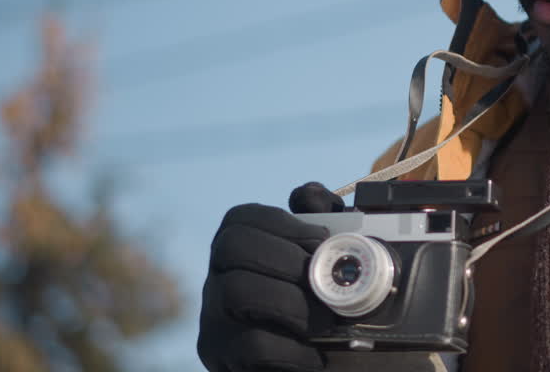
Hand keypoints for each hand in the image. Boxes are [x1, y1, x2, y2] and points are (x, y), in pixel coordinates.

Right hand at [197, 183, 344, 371]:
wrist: (328, 366)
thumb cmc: (329, 311)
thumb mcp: (334, 263)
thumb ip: (328, 225)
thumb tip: (309, 195)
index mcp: (241, 254)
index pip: (241, 218)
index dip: (282, 222)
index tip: (321, 240)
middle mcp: (217, 283)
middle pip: (232, 246)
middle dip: (286, 257)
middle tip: (326, 281)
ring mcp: (215, 324)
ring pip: (237, 291)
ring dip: (294, 302)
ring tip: (329, 322)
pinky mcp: (223, 362)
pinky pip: (252, 345)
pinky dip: (294, 348)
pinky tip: (317, 355)